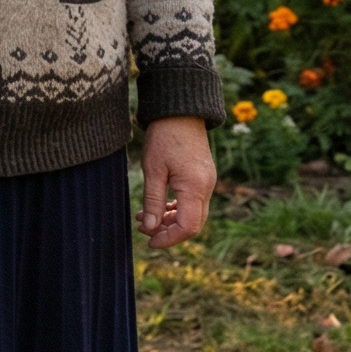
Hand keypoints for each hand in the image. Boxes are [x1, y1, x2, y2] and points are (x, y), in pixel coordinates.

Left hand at [138, 116, 215, 250]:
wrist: (181, 109)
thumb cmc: (165, 136)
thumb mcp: (153, 169)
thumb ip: (153, 201)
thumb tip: (150, 229)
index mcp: (195, 187)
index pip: (188, 227)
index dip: (168, 239)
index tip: (149, 241)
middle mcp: (206, 187)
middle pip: (192, 224)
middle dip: (168, 232)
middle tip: (144, 229)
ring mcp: (207, 181)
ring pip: (192, 213)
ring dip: (170, 220)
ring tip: (145, 217)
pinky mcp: (203, 176)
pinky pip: (193, 201)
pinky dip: (176, 208)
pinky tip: (159, 206)